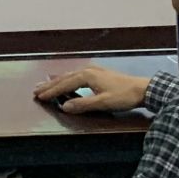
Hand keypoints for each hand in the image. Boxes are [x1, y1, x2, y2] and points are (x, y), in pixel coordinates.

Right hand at [34, 65, 151, 113]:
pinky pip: (76, 76)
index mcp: (86, 76)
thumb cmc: (123, 96)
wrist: (143, 89)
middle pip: (64, 78)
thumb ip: (83, 104)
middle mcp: (87, 70)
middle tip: (35, 90)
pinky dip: (67, 80)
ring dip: (57, 82)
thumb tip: (64, 107)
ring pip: (69, 76)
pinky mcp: (98, 74)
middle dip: (49, 85)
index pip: (64, 85)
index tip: (38, 97)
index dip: (51, 91)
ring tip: (45, 85)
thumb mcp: (103, 103)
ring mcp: (93, 71)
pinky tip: (66, 82)